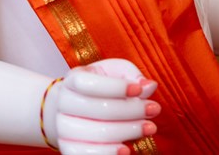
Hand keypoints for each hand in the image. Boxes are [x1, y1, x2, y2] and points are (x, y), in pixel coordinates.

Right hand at [43, 59, 159, 154]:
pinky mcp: (68, 148)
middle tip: (154, 109)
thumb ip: (131, 75)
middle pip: (100, 110)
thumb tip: (150, 86)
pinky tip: (127, 150)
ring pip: (98, 134)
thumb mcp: (114, 71)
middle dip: (132, 111)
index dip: (116, 87)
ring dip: (128, 132)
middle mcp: (64, 103)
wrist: (72, 107)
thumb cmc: (99, 85)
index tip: (139, 90)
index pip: (90, 84)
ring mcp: (64, 128)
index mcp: (73, 79)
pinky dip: (108, 153)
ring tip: (150, 128)